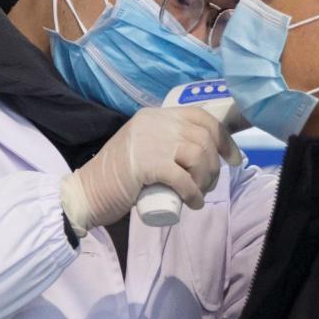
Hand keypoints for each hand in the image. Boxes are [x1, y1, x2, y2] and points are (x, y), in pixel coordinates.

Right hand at [60, 106, 242, 235]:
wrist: (86, 193)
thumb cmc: (115, 177)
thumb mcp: (142, 147)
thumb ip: (161, 141)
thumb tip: (199, 153)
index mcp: (154, 115)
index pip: (201, 117)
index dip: (223, 138)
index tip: (232, 159)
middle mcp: (154, 122)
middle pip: (203, 138)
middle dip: (214, 166)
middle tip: (206, 186)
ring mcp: (149, 141)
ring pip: (198, 155)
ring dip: (206, 179)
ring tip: (198, 194)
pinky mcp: (146, 164)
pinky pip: (183, 178)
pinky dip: (194, 193)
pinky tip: (192, 203)